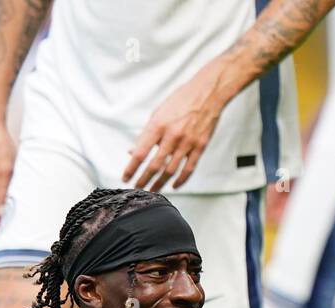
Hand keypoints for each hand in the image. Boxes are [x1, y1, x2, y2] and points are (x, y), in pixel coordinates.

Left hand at [123, 59, 225, 190]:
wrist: (208, 92)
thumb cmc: (182, 100)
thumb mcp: (158, 113)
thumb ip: (145, 134)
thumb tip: (132, 151)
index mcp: (158, 125)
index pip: (140, 153)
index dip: (131, 168)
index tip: (126, 177)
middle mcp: (172, 135)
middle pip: (154, 165)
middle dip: (143, 180)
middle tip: (137, 188)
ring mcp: (187, 142)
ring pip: (170, 170)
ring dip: (160, 183)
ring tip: (153, 190)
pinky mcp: (200, 146)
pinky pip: (189, 168)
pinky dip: (181, 180)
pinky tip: (174, 185)